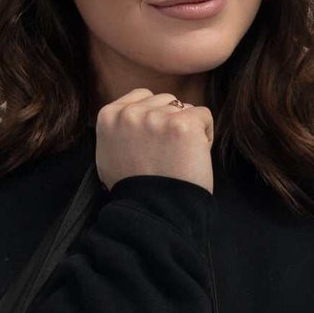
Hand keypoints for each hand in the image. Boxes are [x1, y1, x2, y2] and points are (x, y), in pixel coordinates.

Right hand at [95, 88, 214, 193]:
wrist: (153, 215)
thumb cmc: (135, 193)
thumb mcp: (109, 157)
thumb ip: (120, 130)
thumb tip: (132, 118)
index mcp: (109, 116)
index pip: (143, 97)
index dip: (155, 119)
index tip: (155, 145)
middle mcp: (130, 113)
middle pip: (165, 100)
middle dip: (170, 123)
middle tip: (167, 157)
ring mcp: (156, 117)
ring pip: (184, 107)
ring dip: (187, 130)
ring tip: (179, 159)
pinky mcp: (183, 125)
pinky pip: (204, 116)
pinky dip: (205, 136)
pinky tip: (193, 158)